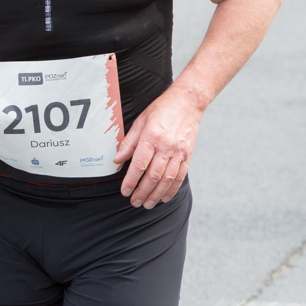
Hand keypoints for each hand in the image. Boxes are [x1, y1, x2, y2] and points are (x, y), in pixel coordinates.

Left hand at [115, 87, 203, 208]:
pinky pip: (180, 175)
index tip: (124, 191)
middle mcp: (166, 146)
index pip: (139, 165)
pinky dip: (173, 188)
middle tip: (134, 202)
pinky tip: (165, 197)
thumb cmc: (162, 109)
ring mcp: (179, 151)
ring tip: (148, 204)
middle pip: (153, 176)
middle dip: (142, 192)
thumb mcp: (140, 121)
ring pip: (167, 179)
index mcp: (151, 137)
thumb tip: (117, 160)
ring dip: (156, 194)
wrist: (188, 101)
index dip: (131, 181)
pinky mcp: (187, 154)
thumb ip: (128, 142)